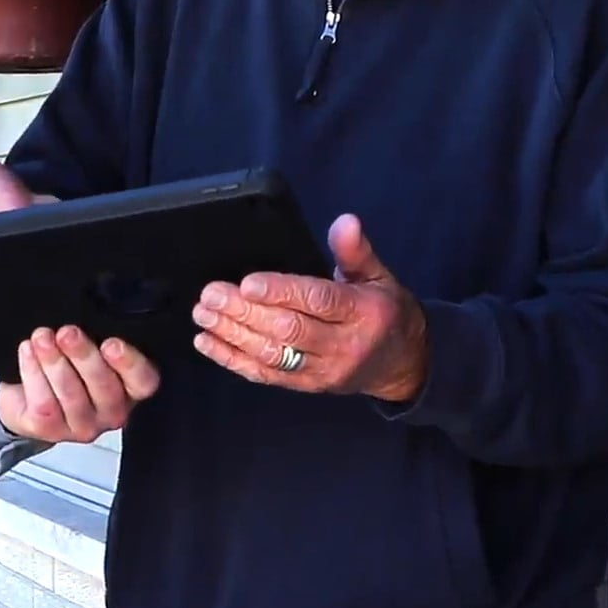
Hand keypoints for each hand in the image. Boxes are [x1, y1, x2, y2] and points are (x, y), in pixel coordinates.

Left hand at [0, 325, 159, 442]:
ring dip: (54, 362)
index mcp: (130, 388)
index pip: (143, 381)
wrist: (25, 394)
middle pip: (105, 388)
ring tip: (42, 337)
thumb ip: (97, 334)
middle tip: (67, 333)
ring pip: (72, 396)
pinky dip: (33, 372)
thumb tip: (89, 309)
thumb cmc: (67, 364)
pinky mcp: (50, 430)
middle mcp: (111, 411)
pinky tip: (28, 351)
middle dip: (84, 356)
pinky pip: (44, 403)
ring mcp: (82, 426)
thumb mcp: (88, 346)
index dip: (130, 364)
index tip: (111, 343)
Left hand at [191, 214, 428, 401]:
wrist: (404, 365)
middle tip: (212, 294)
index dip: (281, 292)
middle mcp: (342, 345)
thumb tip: (345, 221)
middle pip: (288, 329)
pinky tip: (208, 342)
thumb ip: (356, 250)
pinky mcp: (306, 386)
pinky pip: (266, 375)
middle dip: (245, 312)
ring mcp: (322, 370)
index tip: (247, 283)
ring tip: (203, 314)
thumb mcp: (380, 275)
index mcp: (362, 312)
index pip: (318, 301)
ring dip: (233, 334)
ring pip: (273, 354)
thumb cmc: (385, 312)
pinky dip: (233, 360)